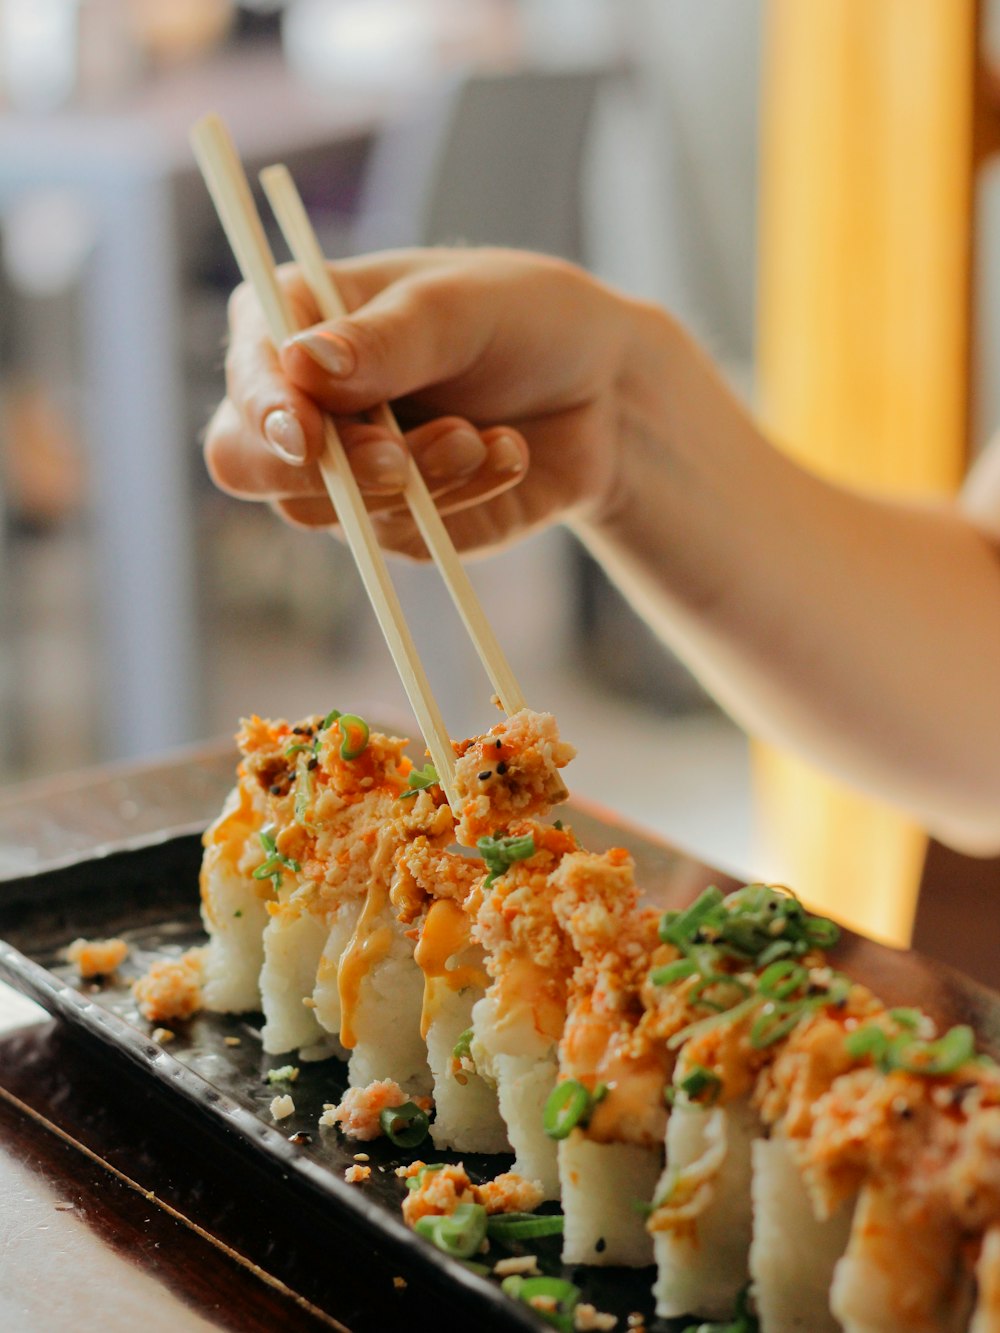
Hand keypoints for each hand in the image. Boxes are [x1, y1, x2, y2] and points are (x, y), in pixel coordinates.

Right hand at [204, 248, 648, 557]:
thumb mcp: (462, 307)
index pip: (246, 374)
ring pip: (333, 509)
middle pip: (248, 462)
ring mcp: (345, 471)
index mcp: (300, 324)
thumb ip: (388, 339)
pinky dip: (462, 500)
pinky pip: (402, 537)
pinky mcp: (395, 522)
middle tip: (397, 460)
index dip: (262, 410)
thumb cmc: (526, 318)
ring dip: (414, 479)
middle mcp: (307, 403)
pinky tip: (508, 454)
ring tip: (481, 435)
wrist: (605, 389)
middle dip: (330, 467)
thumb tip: (300, 366)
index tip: (303, 434)